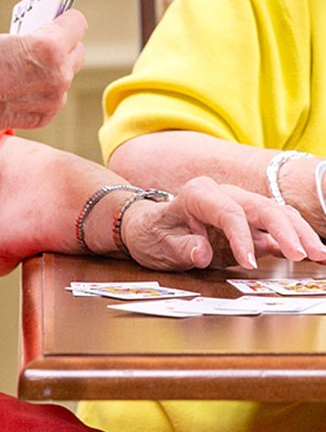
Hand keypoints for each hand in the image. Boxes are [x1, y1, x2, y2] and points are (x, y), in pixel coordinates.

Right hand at [0, 9, 87, 137]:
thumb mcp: (4, 35)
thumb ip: (31, 35)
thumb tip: (41, 35)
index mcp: (50, 46)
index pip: (77, 23)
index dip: (66, 20)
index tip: (58, 20)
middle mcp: (59, 73)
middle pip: (77, 51)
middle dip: (64, 46)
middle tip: (44, 45)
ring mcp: (55, 98)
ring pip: (67, 75)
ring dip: (55, 70)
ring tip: (29, 69)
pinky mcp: (46, 115)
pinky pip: (54, 97)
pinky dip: (43, 91)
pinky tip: (22, 88)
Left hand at [121, 176, 325, 271]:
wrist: (149, 227)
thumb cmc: (153, 234)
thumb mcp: (158, 245)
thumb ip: (181, 248)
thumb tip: (201, 252)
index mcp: (199, 194)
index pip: (228, 211)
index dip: (241, 236)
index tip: (250, 263)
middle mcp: (223, 194)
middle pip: (260, 206)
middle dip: (286, 229)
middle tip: (304, 255)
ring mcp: (238, 206)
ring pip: (275, 213)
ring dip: (298, 233)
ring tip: (318, 254)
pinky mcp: (248, 222)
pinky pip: (274, 227)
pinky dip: (294, 239)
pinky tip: (311, 252)